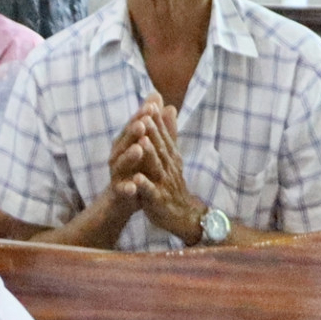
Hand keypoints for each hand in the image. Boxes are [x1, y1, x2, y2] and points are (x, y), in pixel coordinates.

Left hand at [117, 98, 206, 241]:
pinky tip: (137, 178)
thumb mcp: (172, 156)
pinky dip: (145, 185)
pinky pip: (151, 192)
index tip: (150, 104)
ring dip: (150, 154)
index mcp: (170, 156)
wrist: (183, 215)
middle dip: (153, 132)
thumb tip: (169, 107)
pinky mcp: (158, 201)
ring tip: (141, 141)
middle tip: (144, 115)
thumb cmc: (173, 183)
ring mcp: (164, 184)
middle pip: (160, 148)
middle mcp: (168, 167)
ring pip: (156, 167)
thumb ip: (169, 133)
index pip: (164, 136)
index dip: (157, 121)